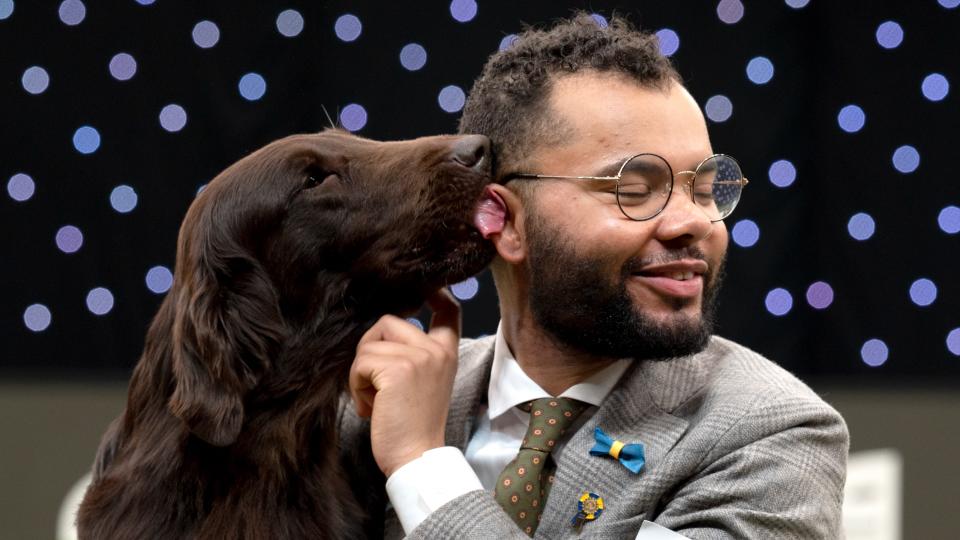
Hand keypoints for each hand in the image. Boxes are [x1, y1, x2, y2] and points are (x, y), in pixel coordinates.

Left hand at [349, 288, 460, 476]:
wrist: (417, 457)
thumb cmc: (413, 425)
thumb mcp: (423, 381)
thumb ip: (413, 354)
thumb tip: (381, 331)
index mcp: (446, 352)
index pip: (447, 309)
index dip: (434, 292)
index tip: (425, 290)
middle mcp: (436, 349)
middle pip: (387, 322)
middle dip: (370, 350)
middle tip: (374, 384)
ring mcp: (418, 357)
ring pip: (368, 344)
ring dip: (360, 373)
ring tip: (374, 400)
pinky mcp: (397, 369)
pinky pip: (360, 362)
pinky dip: (356, 385)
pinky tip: (371, 407)